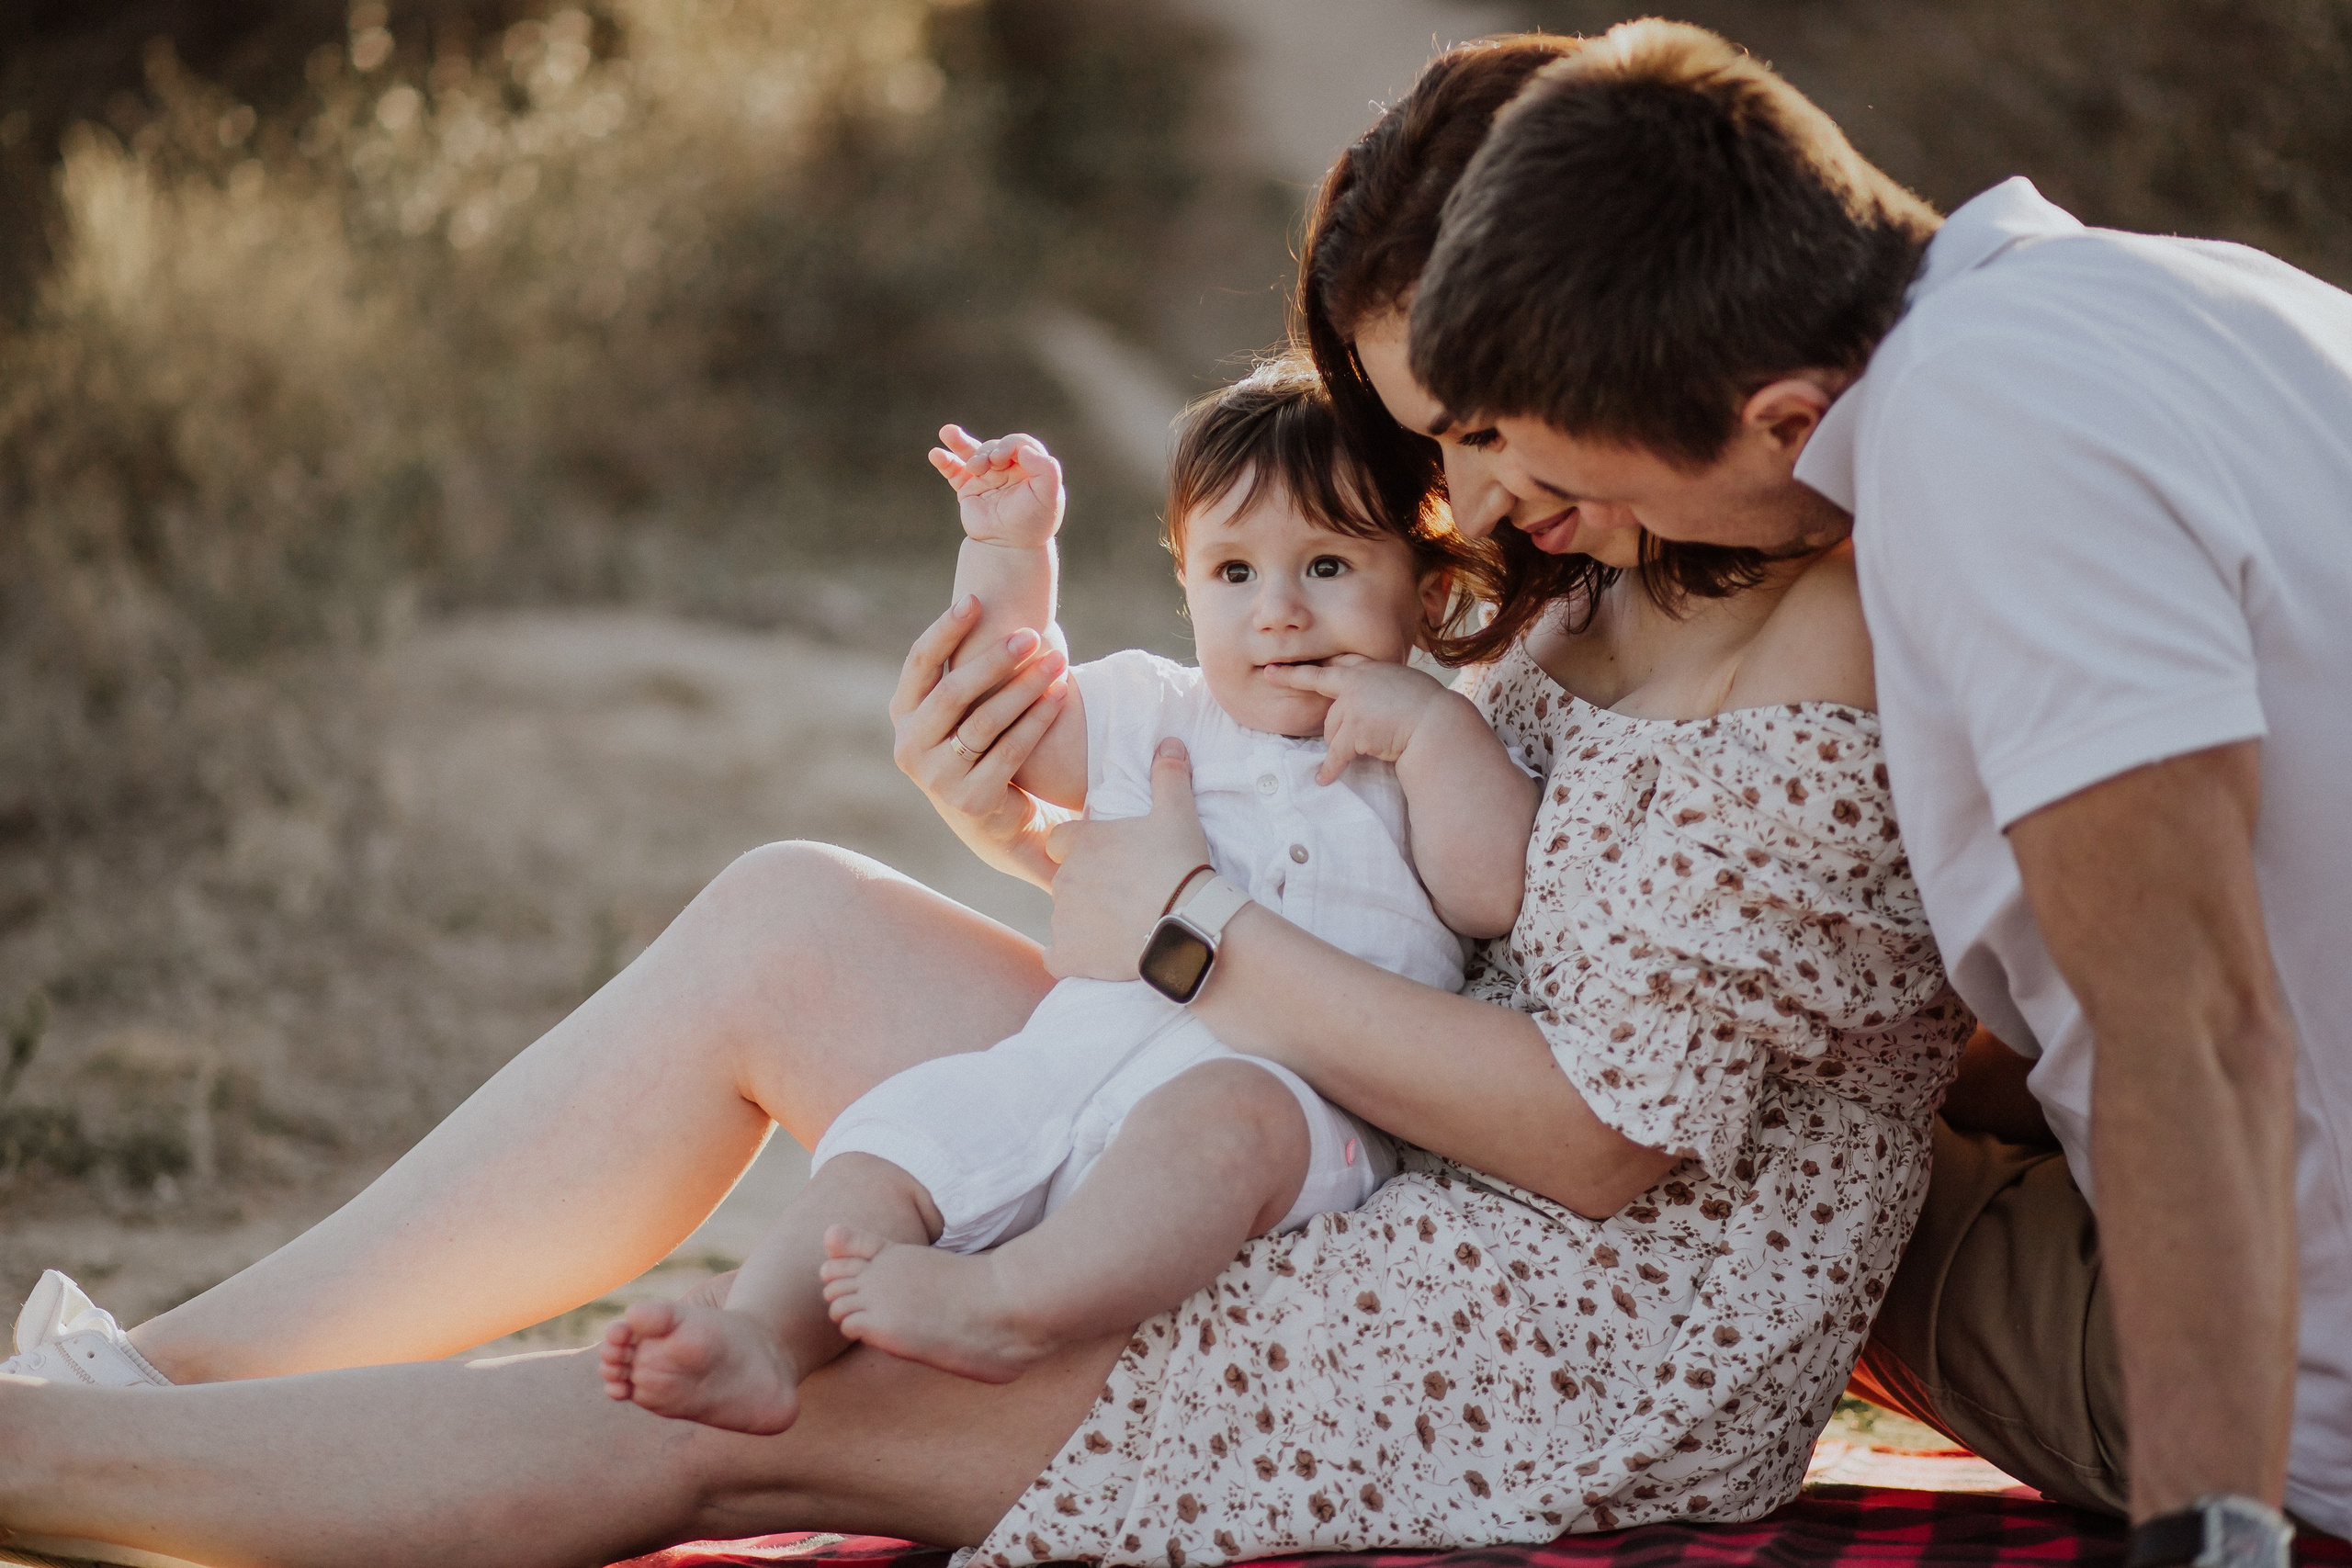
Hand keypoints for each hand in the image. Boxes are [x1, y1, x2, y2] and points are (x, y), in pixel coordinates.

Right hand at [891, 596, 1069, 888]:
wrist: (996, 824)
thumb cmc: (982, 748)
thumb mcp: (961, 712)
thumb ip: (965, 672)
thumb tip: (988, 603)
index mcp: (903, 715)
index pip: (919, 663)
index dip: (945, 629)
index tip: (976, 599)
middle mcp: (909, 746)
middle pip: (953, 692)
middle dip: (994, 660)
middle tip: (1032, 635)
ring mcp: (937, 778)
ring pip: (985, 722)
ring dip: (1024, 687)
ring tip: (1058, 661)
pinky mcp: (970, 799)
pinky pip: (1010, 750)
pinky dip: (1038, 719)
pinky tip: (1060, 695)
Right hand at [929, 425, 1063, 547]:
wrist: (1008, 547)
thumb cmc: (1032, 523)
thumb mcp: (1049, 497)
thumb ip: (1047, 470)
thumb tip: (1025, 449)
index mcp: (1029, 467)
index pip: (1019, 444)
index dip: (1010, 445)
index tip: (1001, 458)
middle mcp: (1008, 468)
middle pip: (994, 447)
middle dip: (988, 452)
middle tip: (987, 466)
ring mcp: (986, 476)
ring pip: (972, 452)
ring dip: (961, 443)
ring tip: (950, 436)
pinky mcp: (967, 487)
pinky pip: (954, 470)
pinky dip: (944, 461)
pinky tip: (935, 454)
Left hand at [1042, 738, 1209, 979]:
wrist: (1187, 925)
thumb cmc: (1180, 864)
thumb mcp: (1178, 813)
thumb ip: (1168, 776)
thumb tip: (1169, 741)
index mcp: (1080, 842)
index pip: (1061, 842)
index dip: (1083, 850)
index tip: (1110, 861)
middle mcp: (1062, 878)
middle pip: (1065, 881)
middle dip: (1087, 888)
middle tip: (1125, 896)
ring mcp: (1062, 919)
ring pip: (1065, 919)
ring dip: (1085, 923)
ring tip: (1124, 927)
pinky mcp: (1066, 956)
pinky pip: (1058, 957)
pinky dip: (1074, 959)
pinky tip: (1101, 956)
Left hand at [1263, 656, 1452, 784]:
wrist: (1438, 725)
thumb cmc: (1431, 710)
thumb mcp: (1407, 685)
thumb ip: (1385, 686)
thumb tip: (1374, 702)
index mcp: (1373, 668)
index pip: (1340, 662)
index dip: (1318, 661)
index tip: (1297, 655)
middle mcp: (1358, 681)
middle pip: (1318, 680)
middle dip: (1290, 675)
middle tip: (1270, 672)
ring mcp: (1353, 704)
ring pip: (1333, 730)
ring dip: (1343, 743)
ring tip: (1372, 745)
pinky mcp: (1354, 730)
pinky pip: (1336, 754)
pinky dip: (1331, 769)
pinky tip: (1324, 780)